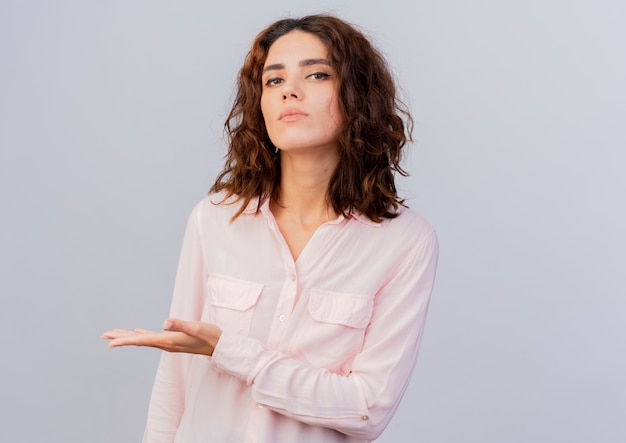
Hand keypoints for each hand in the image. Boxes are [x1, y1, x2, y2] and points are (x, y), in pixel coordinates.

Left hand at [102, 319, 221, 355]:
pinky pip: (152, 337)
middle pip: (138, 341)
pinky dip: (142, 335)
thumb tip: (164, 323)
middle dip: (120, 338)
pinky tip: (138, 332)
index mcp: (168, 340)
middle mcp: (166, 344)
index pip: (142, 341)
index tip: (109, 343)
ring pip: (144, 339)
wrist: (221, 346)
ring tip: (114, 335)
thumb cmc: (210, 336)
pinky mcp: (173, 339)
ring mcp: (169, 342)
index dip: (125, 341)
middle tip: (103, 336)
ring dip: (128, 336)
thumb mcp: (197, 328)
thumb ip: (181, 325)